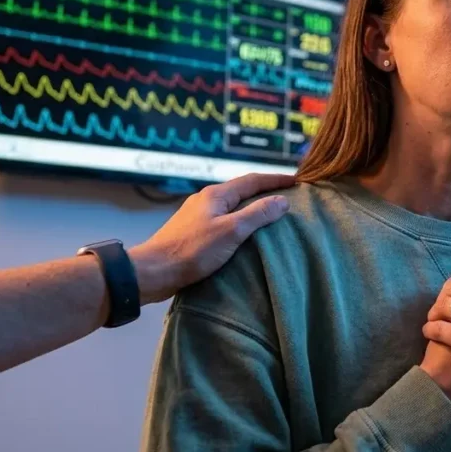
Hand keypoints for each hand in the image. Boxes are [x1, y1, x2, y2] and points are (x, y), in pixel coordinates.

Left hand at [128, 173, 294, 304]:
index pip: (252, 180)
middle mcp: (206, 200)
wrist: (154, 271)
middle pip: (241, 191)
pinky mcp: (193, 232)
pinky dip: (239, 222)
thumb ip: (258, 214)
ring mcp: (198, 216)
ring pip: (232, 206)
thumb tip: (283, 201)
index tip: (296, 181)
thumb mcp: (232, 231)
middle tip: (287, 197)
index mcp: (216, 195)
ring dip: (252, 207)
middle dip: (265, 191)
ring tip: (270, 216)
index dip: (275, 180)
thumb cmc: (193, 250)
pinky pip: (223, 220)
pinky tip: (244, 235)